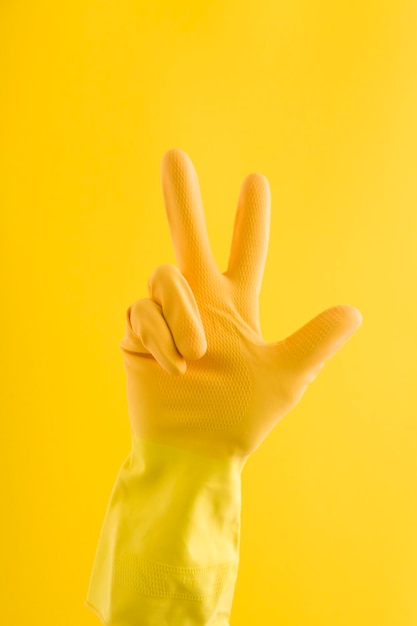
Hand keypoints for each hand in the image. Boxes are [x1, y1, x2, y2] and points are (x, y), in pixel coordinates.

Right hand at [119, 148, 361, 457]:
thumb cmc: (240, 418)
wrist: (193, 449)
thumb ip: (315, 341)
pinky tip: (171, 365)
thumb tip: (355, 312)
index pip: (244, 251)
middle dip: (182, 198)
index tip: (255, 181)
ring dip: (184, 316)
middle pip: (188, 237)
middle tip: (175, 156)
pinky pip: (141, 310)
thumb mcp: (286, 376)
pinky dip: (161, 336)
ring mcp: (166, 315)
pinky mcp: (138, 331)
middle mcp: (198, 303)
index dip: (248, 218)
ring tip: (196, 356)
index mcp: (234, 306)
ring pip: (164, 277)